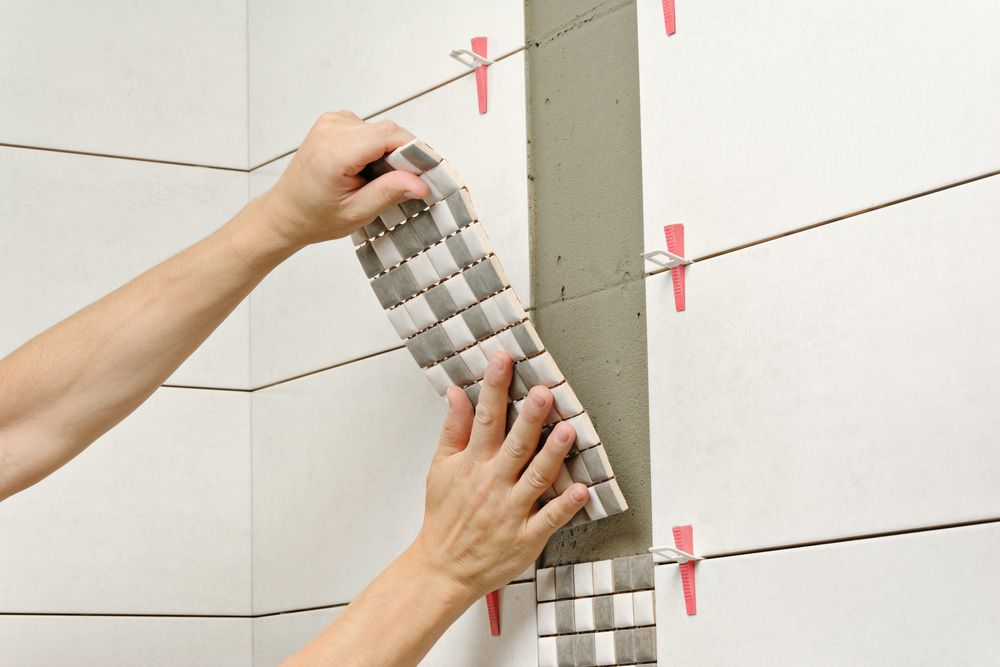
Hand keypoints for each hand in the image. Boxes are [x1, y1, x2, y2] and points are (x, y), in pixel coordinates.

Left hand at [259, 111, 429, 248]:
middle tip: (398, 186)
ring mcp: (331, 122)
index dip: (413, 152)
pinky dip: (375, 148)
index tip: (424, 175)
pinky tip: (364, 168)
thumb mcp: (356, 213)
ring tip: (373, 180)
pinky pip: (369, 129)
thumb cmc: (316, 217)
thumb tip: (421, 183)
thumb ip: (388, 193)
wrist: (286, 212)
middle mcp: (331, 129)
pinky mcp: (333, 122)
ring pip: (380, 130)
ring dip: (387, 153)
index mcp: (334, 152)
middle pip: (387, 131)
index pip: (389, 135)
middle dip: (401, 156)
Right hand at [408, 352, 590, 601]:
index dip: (494, 387)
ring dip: (553, 454)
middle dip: (530, 418)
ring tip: (568, 430)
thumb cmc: (445, 516)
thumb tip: (455, 394)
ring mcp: (511, 511)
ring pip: (536, 478)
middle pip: (515, 445)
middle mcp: (493, 483)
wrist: (442, 567)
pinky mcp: (525, 537)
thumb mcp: (440, 468)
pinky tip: (582, 489)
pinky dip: (565, 505)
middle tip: (543, 392)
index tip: (503, 360)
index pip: (484, 418)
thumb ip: (453, 430)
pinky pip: (549, 519)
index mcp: (473, 464)